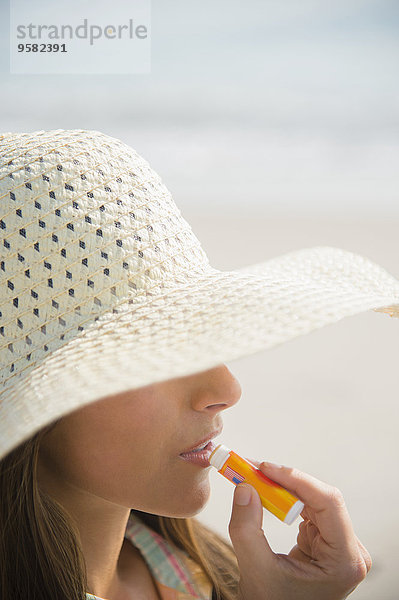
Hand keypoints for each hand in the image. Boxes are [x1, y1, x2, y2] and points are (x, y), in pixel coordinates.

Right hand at [228, 459, 371, 599]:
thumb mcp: (256, 571)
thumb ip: (247, 529)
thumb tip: (245, 488)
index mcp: (344, 561)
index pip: (329, 503)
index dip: (297, 479)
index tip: (266, 468)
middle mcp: (350, 550)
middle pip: (320, 498)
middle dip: (284, 481)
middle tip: (253, 468)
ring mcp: (341, 544)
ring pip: (313, 499)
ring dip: (283, 488)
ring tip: (254, 478)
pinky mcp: (328, 540)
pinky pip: (308, 507)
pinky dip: (285, 499)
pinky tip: (266, 493)